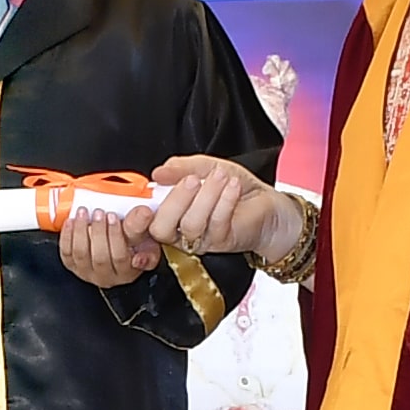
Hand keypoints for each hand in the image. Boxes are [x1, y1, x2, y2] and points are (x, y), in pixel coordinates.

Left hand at [60, 207, 155, 286]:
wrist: (115, 245)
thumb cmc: (131, 243)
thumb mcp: (142, 236)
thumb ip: (142, 225)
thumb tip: (144, 212)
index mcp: (126, 272)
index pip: (120, 258)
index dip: (116, 236)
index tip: (113, 217)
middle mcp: (106, 277)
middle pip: (100, 257)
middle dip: (98, 232)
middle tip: (98, 213)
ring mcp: (87, 273)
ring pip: (81, 254)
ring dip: (81, 231)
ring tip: (83, 212)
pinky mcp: (72, 266)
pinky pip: (66, 252)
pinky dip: (67, 235)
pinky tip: (70, 221)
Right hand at [146, 155, 284, 258]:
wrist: (268, 204)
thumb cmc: (236, 186)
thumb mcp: (206, 167)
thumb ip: (181, 167)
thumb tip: (158, 172)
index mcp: (171, 211)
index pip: (146, 216)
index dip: (141, 208)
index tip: (153, 185)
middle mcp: (181, 229)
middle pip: (161, 228)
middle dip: (174, 201)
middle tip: (190, 180)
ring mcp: (201, 239)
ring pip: (190, 225)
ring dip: (206, 196)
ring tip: (219, 175)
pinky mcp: (222, 242)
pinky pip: (216, 223)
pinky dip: (224, 201)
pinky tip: (232, 186)